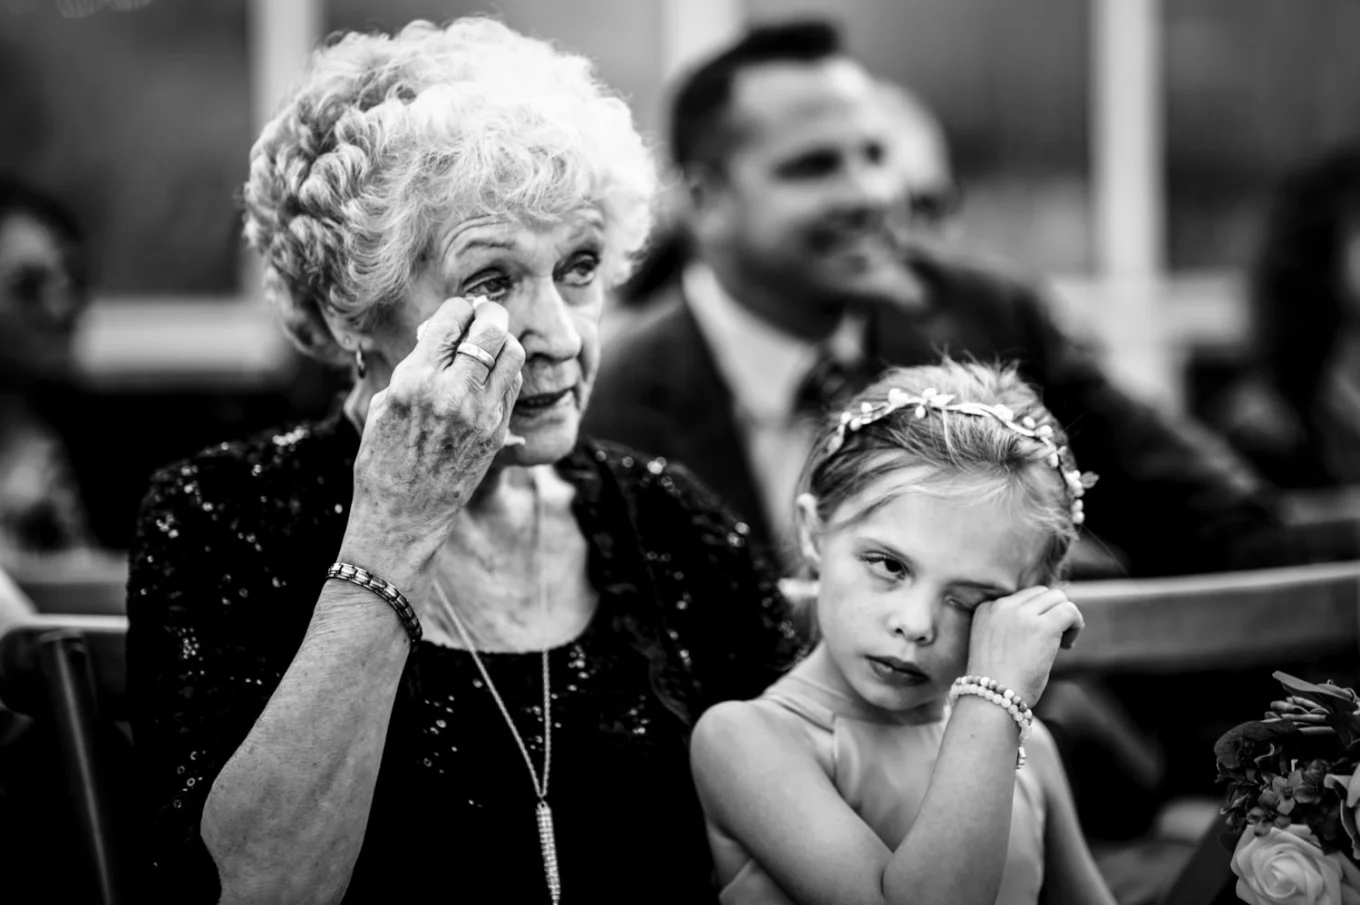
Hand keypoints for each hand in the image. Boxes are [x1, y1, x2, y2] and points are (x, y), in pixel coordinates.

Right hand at [339, 298, 525, 589]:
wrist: (403, 517)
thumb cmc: (383, 460)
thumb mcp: (383, 405)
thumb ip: (413, 367)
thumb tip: (439, 336)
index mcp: (415, 380)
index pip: (450, 320)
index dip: (458, 309)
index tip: (458, 311)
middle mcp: (452, 393)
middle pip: (491, 328)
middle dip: (488, 316)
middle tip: (484, 318)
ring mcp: (481, 414)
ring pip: (513, 352)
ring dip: (503, 341)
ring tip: (491, 346)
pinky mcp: (498, 432)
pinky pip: (514, 384)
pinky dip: (507, 371)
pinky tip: (493, 376)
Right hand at [964, 586, 1083, 706]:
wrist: (992, 699)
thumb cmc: (995, 682)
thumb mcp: (994, 644)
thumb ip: (1011, 626)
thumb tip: (1048, 618)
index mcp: (986, 608)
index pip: (1021, 598)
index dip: (1035, 615)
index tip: (1035, 638)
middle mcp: (1002, 606)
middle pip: (1040, 593)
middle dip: (1051, 613)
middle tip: (1055, 640)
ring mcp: (1022, 614)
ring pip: (1057, 598)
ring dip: (1065, 617)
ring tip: (1063, 642)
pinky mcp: (1043, 626)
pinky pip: (1070, 610)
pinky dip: (1076, 624)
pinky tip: (1069, 644)